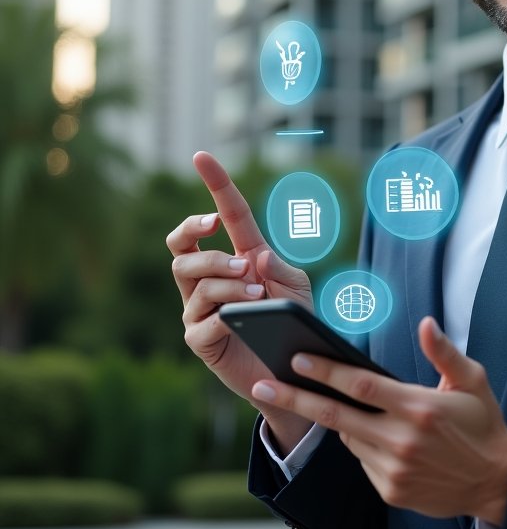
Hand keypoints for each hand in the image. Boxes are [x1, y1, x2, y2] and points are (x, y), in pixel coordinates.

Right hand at [167, 151, 313, 449]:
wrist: (295, 373)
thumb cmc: (295, 325)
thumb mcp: (300, 291)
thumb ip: (282, 270)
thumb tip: (256, 257)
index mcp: (238, 257)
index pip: (222, 215)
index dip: (214, 185)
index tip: (202, 156)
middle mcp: (209, 280)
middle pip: (183, 246)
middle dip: (210, 246)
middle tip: (245, 262)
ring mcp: (200, 310)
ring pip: (191, 278)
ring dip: (224, 280)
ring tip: (257, 294)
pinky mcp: (200, 340)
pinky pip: (200, 320)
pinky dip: (224, 313)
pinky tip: (246, 316)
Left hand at [251, 316, 506, 524]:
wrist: (496, 482)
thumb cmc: (482, 424)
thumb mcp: (472, 381)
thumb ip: (444, 352)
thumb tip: (425, 323)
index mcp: (419, 407)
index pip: (361, 385)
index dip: (325, 371)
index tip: (297, 358)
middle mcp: (402, 439)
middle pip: (335, 415)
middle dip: (295, 397)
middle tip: (261, 385)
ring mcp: (393, 469)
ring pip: (348, 437)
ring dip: (339, 420)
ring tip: (347, 406)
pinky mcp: (390, 491)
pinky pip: (362, 461)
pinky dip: (362, 444)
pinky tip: (379, 435)